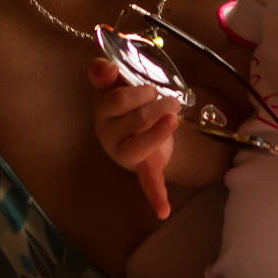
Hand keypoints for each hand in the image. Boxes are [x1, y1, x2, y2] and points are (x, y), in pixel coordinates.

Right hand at [88, 57, 179, 218]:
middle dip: (157, 105)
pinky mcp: (143, 169)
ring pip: (140, 145)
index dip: (136, 93)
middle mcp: (108, 133)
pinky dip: (156, 197)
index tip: (150, 88)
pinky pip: (147, 183)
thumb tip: (106, 66)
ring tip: (176, 117)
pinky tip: (163, 211)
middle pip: (134, 119)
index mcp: (101, 110)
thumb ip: (104, 71)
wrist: (144, 128)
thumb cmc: (130, 103)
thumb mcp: (117, 83)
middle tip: (171, 100)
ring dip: (163, 129)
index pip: (114, 100)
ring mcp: (124, 153)